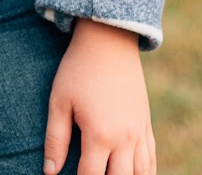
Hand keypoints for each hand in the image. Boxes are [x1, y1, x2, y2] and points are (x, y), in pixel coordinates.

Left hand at [44, 20, 155, 174]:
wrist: (108, 40)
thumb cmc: (78, 70)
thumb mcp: (59, 102)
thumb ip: (55, 140)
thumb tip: (50, 172)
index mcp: (100, 134)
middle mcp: (125, 138)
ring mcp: (139, 132)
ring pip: (140, 174)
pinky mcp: (146, 124)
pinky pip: (151, 159)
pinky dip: (145, 173)